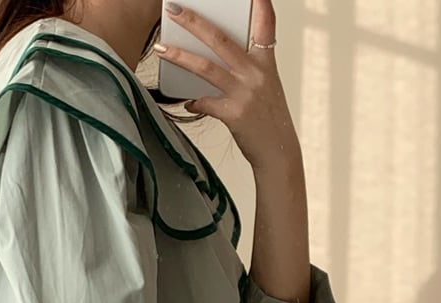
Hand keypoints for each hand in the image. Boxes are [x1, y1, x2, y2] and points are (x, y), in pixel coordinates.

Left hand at [156, 0, 300, 171]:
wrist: (278, 150)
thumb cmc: (268, 118)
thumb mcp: (265, 85)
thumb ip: (245, 67)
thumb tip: (215, 56)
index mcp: (265, 62)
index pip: (265, 24)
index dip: (260, 4)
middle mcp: (255, 73)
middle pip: (220, 39)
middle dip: (193, 21)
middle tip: (173, 10)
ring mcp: (244, 93)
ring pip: (206, 67)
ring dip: (180, 56)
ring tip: (162, 49)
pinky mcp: (234, 114)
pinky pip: (205, 102)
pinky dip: (194, 101)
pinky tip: (187, 101)